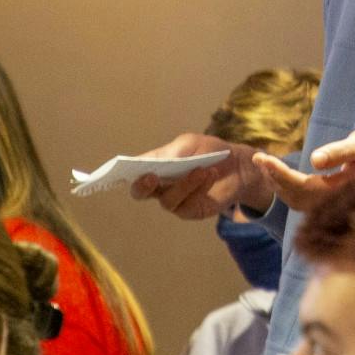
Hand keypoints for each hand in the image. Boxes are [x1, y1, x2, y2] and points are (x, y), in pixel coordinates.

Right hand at [130, 133, 272, 217]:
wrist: (237, 166)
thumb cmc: (208, 151)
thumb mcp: (190, 144)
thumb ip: (172, 153)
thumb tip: (154, 163)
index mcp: (154, 166)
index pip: (132, 171)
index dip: (121, 173)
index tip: (118, 170)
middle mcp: (159, 186)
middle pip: (140, 192)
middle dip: (142, 186)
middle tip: (151, 177)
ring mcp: (174, 200)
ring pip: (168, 199)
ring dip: (184, 184)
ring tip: (202, 169)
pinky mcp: (190, 210)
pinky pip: (188, 204)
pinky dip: (199, 188)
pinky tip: (209, 175)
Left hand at [255, 127, 354, 213]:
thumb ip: (340, 152)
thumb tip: (315, 160)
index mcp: (341, 189)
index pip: (301, 186)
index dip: (280, 173)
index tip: (262, 158)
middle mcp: (335, 203)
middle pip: (295, 197)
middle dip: (274, 178)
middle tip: (258, 158)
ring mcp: (333, 206)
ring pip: (297, 202)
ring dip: (278, 184)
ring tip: (265, 164)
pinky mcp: (332, 203)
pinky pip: (304, 201)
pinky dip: (288, 188)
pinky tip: (281, 174)